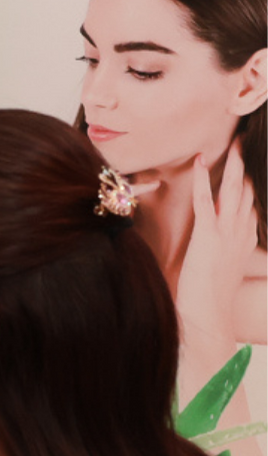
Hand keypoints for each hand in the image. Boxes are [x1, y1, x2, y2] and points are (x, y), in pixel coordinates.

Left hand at [174, 144, 258, 354]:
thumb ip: (223, 251)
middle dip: (249, 166)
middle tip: (247, 142)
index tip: (254, 164)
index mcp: (245, 239)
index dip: (253, 183)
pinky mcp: (208, 235)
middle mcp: (241, 232)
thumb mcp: (222, 267)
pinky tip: (201, 161)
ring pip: (234, 190)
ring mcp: (227, 233)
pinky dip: (203, 178)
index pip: (253, 204)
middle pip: (249, 192)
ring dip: (234, 164)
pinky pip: (206, 200)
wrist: (208, 314)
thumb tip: (217, 244)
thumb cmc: (209, 296)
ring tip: (235, 141)